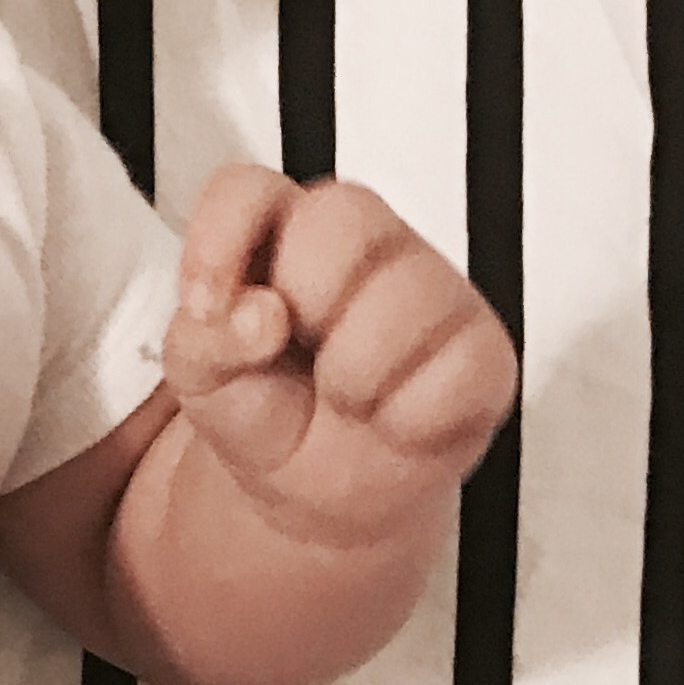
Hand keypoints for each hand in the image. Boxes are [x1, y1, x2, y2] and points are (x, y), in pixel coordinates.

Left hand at [159, 161, 515, 548]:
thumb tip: (258, 313)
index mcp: (286, 232)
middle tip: (300, 356)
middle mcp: (367, 243)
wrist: (310, 496)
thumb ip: (204, 338)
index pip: (251, 188)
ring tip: (345, 396)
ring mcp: (434, 289)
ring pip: (405, 293)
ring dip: (353, 373)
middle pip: (340, 218)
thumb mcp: (200, 381)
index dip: (221, 240)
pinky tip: (390, 419)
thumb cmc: (264, 412)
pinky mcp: (484, 352)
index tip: (205, 305)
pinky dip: (407, 416)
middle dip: (304, 304)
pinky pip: (456, 370)